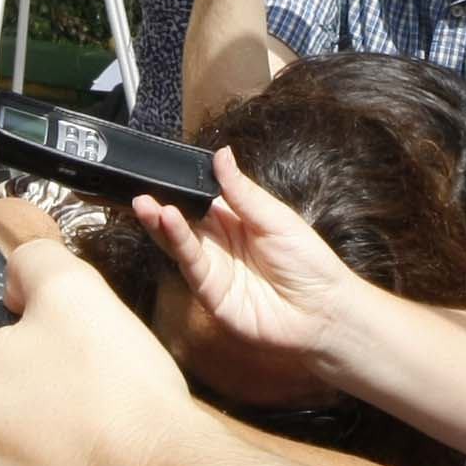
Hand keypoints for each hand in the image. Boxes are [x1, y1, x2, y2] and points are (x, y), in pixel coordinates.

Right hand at [132, 148, 368, 374]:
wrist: (323, 310)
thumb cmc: (308, 262)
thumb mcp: (276, 217)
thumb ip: (243, 191)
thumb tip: (221, 154)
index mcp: (236, 220)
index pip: (203, 198)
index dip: (184, 185)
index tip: (164, 168)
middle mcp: (220, 243)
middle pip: (184, 220)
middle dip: (163, 203)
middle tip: (143, 186)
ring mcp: (213, 268)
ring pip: (180, 242)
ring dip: (161, 222)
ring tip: (146, 203)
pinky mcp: (210, 292)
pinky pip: (190, 264)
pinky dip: (177, 242)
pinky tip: (168, 221)